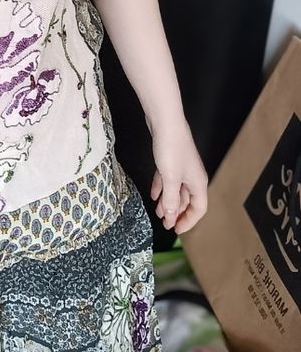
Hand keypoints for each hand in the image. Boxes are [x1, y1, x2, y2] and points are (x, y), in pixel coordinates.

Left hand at [148, 117, 208, 233]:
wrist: (165, 122)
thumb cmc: (171, 149)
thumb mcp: (171, 178)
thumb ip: (171, 199)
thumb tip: (171, 218)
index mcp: (198, 182)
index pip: (199, 208)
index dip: (189, 221)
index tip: (176, 230)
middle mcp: (192, 176)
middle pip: (187, 200)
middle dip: (176, 212)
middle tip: (165, 223)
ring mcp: (181, 167)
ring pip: (176, 189)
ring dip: (168, 201)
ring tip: (158, 211)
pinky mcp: (170, 159)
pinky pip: (167, 178)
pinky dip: (161, 187)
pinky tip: (153, 194)